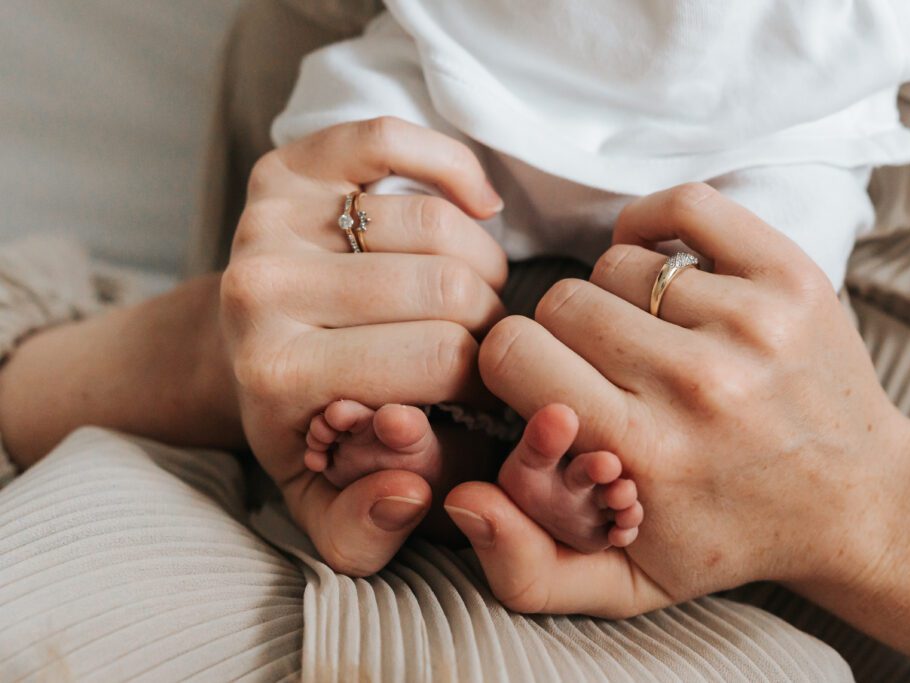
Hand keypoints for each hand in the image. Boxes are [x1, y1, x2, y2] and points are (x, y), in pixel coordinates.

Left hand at [221, 117, 507, 574]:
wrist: (231, 352)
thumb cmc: (298, 422)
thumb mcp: (324, 500)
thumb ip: (366, 527)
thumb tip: (414, 494)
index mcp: (278, 376)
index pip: (442, 362)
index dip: (486, 377)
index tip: (484, 391)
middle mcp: (262, 290)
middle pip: (450, 289)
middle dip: (490, 321)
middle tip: (483, 342)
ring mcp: (270, 221)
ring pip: (438, 224)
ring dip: (480, 261)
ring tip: (471, 296)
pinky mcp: (283, 169)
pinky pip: (390, 141)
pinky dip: (452, 168)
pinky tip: (477, 207)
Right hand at [446, 183, 909, 617]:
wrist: (859, 504)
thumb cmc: (729, 537)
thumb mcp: (626, 584)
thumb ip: (525, 567)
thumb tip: (458, 496)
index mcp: (642, 452)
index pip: (512, 352)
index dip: (516, 367)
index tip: (548, 387)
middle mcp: (695, 384)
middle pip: (560, 302)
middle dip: (565, 336)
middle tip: (605, 371)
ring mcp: (750, 322)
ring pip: (615, 262)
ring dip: (617, 297)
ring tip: (649, 339)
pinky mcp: (791, 277)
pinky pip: (684, 206)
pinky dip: (655, 227)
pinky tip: (662, 268)